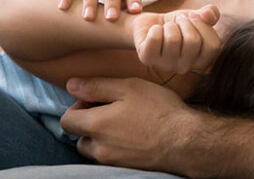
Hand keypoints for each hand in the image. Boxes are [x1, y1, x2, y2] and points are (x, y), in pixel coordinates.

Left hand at [61, 77, 202, 169]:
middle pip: (79, 137)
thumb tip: (71, 85)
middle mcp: (99, 148)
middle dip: (89, 123)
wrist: (186, 141)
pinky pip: (111, 157)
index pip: (67, 120)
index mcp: (96, 126)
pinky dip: (116, 146)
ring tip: (124, 124)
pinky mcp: (125, 168)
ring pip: (95, 149)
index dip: (78, 106)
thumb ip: (97, 86)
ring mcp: (112, 162)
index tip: (97, 99)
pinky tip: (135, 135)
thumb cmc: (159, 110)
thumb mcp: (129, 88)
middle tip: (113, 110)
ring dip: (102, 137)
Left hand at [132, 5, 221, 75]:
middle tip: (178, 22)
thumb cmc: (177, 24)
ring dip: (170, 26)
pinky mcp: (148, 59)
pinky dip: (155, 28)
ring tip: (167, 28)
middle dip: (185, 23)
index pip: (213, 47)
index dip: (204, 26)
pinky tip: (154, 32)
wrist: (150, 24)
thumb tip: (208, 14)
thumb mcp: (197, 16)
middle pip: (193, 42)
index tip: (194, 18)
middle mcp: (185, 67)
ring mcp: (165, 66)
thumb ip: (210, 14)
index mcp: (201, 61)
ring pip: (173, 39)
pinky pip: (155, 38)